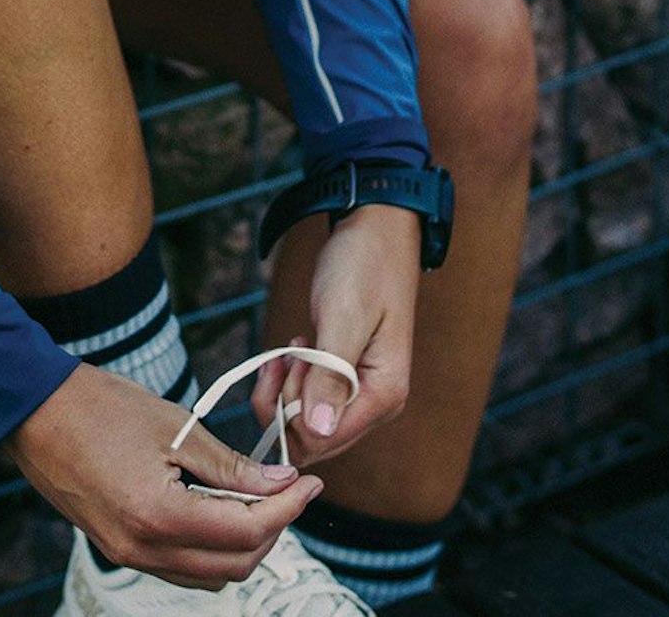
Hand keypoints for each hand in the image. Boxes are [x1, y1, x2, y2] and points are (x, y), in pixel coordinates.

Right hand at [6, 363, 320, 589]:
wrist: (33, 411)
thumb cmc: (100, 406)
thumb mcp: (176, 428)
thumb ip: (231, 466)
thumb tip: (280, 483)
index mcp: (160, 516)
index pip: (247, 531)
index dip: (288, 508)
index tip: (309, 483)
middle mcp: (144, 549)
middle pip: (234, 565)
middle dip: (272, 530)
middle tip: (289, 490)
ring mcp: (128, 554)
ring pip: (209, 575)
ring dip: (243, 545)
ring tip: (259, 500)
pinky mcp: (119, 548)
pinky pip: (180, 567)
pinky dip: (211, 548)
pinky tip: (221, 510)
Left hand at [250, 206, 418, 466]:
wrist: (375, 230)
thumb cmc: (362, 267)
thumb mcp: (342, 318)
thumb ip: (329, 376)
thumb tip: (317, 431)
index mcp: (384, 395)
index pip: (323, 439)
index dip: (290, 413)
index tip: (288, 363)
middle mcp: (377, 404)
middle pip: (313, 439)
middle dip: (285, 403)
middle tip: (286, 355)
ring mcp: (361, 394)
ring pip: (306, 423)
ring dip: (286, 391)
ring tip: (290, 348)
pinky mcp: (345, 380)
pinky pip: (308, 402)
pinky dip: (291, 382)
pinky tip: (293, 351)